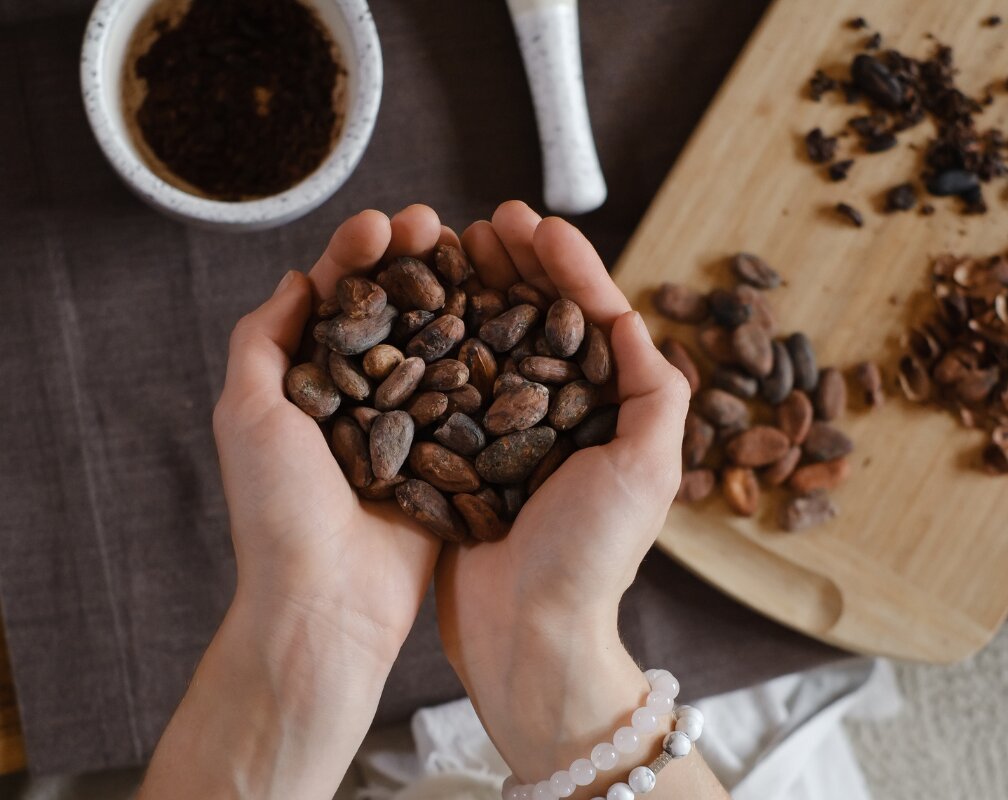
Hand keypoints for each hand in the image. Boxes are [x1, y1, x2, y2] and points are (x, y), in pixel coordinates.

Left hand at [213, 206, 446, 668]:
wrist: (329, 601)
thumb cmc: (276, 510)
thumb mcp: (246, 412)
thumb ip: (263, 339)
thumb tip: (296, 277)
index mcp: (310, 381)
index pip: (336, 297)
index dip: (360, 253)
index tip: (387, 223)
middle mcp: (362, 396)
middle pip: (394, 309)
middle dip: (415, 261)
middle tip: (439, 223)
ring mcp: (410, 424)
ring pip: (437, 342)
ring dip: (455, 294)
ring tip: (476, 254)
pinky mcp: (450, 455)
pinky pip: (472, 394)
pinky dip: (487, 352)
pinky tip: (507, 315)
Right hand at [435, 202, 692, 785]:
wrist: (526, 635)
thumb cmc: (592, 556)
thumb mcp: (648, 470)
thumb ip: (655, 392)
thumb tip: (632, 320)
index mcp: (611, 410)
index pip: (592, 318)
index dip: (567, 265)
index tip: (536, 224)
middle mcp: (561, 414)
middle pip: (539, 318)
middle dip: (516, 264)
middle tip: (484, 222)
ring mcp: (509, 431)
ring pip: (492, 339)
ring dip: (475, 288)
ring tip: (449, 246)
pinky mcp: (461, 453)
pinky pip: (451, 382)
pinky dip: (439, 339)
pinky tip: (418, 306)